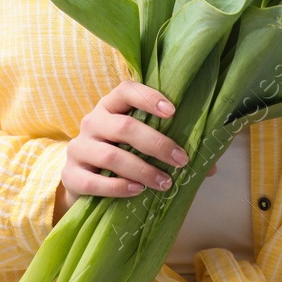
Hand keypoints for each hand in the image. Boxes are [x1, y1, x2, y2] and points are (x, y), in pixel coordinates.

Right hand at [57, 80, 191, 218]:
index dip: (149, 97)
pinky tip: (138, 191)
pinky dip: (118, 187)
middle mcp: (92, 121)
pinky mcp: (70, 174)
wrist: (83, 182)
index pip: (126, 90)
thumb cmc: (121, 156)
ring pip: (112, 156)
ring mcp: (79, 148)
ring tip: (165, 183)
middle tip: (181, 160)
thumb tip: (211, 167)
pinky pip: (93, 181)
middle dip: (157, 144)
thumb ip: (170, 148)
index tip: (173, 112)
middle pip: (124, 126)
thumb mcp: (140, 145)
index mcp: (110, 106)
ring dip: (143, 170)